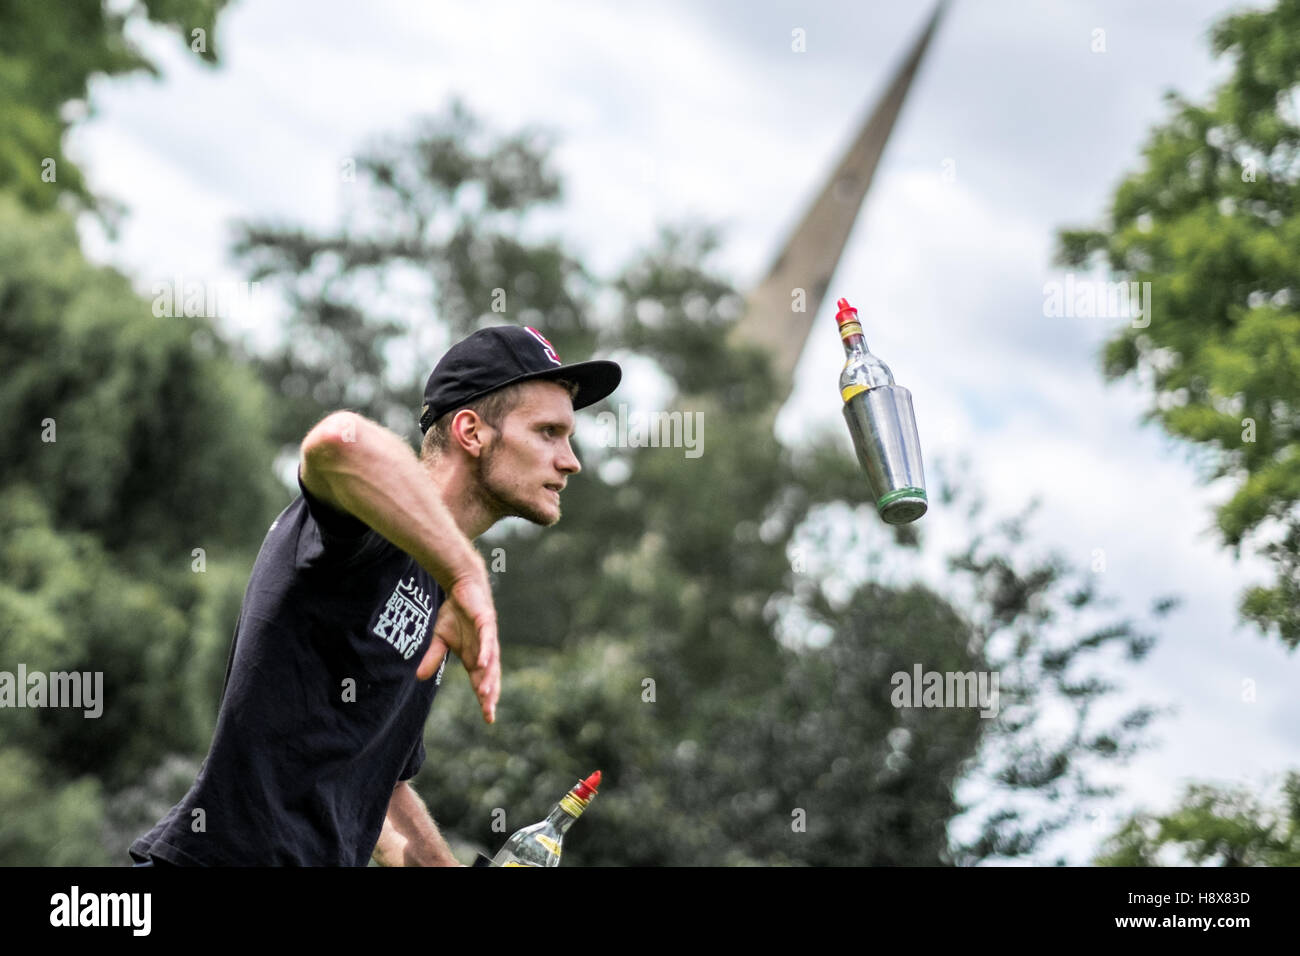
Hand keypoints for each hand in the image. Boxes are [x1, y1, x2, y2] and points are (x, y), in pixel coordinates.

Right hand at [417, 565, 499, 723]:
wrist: (462, 587)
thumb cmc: (454, 614)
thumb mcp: (440, 639)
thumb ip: (433, 658)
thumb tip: (419, 678)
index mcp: (475, 658)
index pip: (481, 682)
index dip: (484, 699)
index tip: (488, 719)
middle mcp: (484, 652)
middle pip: (489, 677)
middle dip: (490, 696)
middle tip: (489, 714)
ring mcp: (487, 638)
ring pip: (491, 662)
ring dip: (488, 678)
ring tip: (485, 695)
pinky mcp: (486, 623)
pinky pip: (487, 640)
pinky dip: (486, 652)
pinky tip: (483, 664)